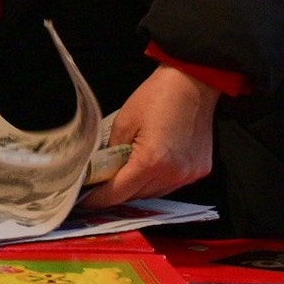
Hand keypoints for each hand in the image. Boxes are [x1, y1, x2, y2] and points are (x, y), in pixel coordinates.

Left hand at [82, 65, 219, 207]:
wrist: (193, 83)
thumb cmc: (157, 96)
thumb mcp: (123, 121)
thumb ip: (112, 151)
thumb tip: (102, 170)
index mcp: (151, 162)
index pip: (118, 193)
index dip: (98, 199)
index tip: (84, 200)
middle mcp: (173, 174)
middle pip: (137, 196)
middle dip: (116, 193)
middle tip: (98, 186)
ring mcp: (188, 174)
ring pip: (155, 194)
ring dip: (137, 188)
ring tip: (122, 176)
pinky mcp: (199, 170)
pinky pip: (171, 184)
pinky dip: (156, 181)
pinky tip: (147, 168)